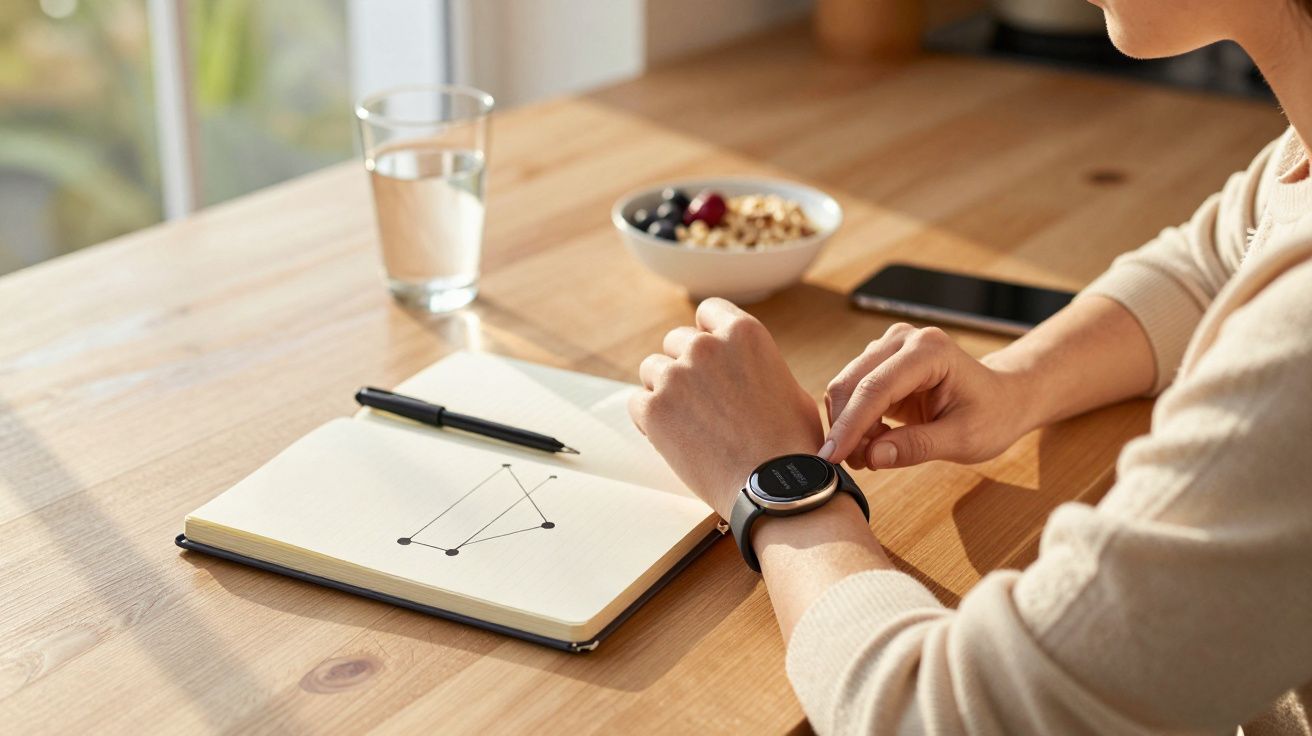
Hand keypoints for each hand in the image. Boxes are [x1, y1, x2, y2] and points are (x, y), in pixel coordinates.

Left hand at [629, 299, 823, 518]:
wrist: (774, 489)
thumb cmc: (791, 445)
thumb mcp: (788, 388)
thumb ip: (756, 366)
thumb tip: (740, 368)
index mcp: (744, 333)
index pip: (708, 311)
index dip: (706, 334)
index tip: (708, 356)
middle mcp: (707, 346)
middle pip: (676, 341)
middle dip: (685, 366)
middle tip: (701, 401)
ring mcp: (677, 376)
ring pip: (652, 370)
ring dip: (665, 391)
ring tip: (689, 424)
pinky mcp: (654, 409)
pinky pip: (637, 403)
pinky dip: (650, 420)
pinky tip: (674, 440)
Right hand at [822, 323, 1031, 469]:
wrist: (1002, 399)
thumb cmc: (992, 415)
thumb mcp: (963, 439)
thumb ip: (917, 447)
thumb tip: (873, 456)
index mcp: (929, 350)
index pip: (875, 387)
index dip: (850, 425)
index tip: (832, 457)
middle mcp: (903, 339)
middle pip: (852, 383)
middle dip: (846, 428)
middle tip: (858, 464)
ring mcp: (889, 347)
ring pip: (846, 387)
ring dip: (850, 426)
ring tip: (876, 453)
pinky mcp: (880, 362)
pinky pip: (852, 392)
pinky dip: (855, 421)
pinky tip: (879, 439)